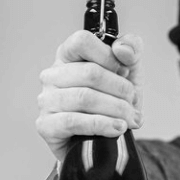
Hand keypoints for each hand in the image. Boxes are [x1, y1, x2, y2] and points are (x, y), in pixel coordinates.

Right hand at [37, 31, 143, 162]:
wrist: (105, 138)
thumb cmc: (113, 100)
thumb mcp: (130, 72)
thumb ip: (131, 50)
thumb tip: (122, 49)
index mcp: (68, 57)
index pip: (81, 41)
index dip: (109, 56)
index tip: (124, 71)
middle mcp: (53, 76)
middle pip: (90, 72)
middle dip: (122, 89)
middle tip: (132, 102)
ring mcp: (46, 100)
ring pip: (85, 98)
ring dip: (117, 109)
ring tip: (129, 118)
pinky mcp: (46, 125)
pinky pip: (74, 122)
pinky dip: (103, 125)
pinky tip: (118, 128)